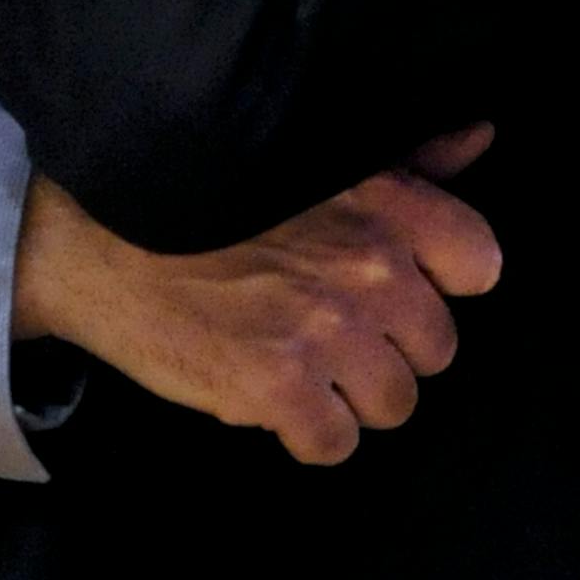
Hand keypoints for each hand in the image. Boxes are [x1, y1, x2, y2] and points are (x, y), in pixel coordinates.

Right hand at [11, 126, 501, 466]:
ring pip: (394, 403)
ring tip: (301, 364)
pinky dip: (307, 433)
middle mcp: (366, 264)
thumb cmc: (208, 199)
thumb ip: (407, 162)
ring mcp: (325, 330)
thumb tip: (481, 135)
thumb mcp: (314, 161)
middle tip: (328, 329)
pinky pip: (335, 444)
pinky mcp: (279, 388)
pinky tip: (272, 397)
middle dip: (387, 347)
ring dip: (352, 396)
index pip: (479, 263)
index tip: (393, 283)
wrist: (98, 243)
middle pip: (436, 348)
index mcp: (381, 202)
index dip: (440, 283)